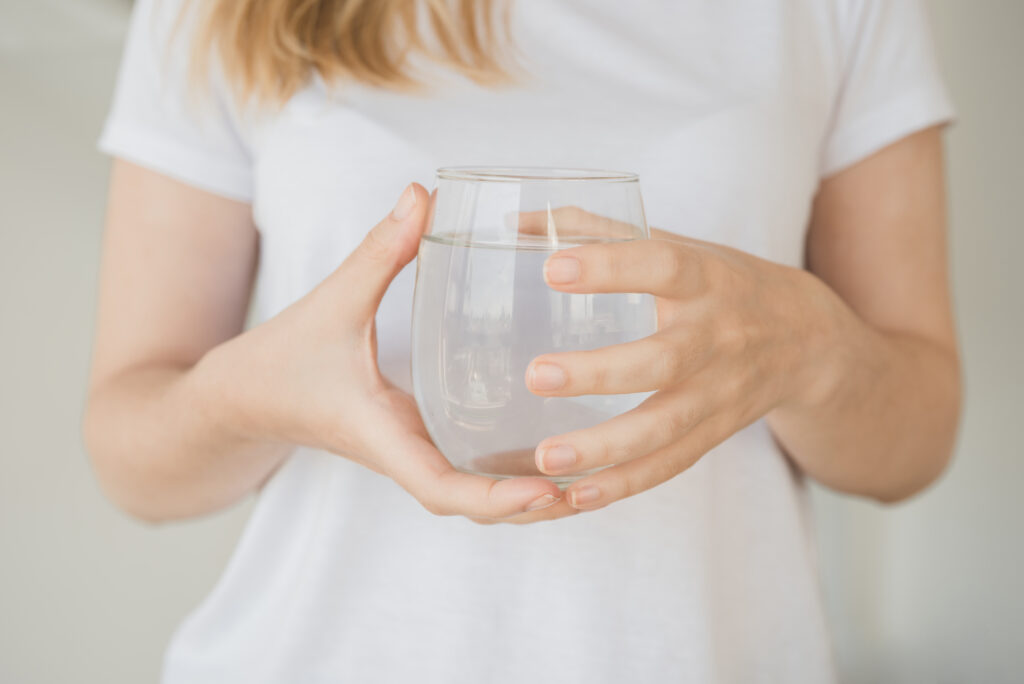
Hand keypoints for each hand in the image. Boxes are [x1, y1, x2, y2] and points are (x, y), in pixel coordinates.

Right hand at [197, 185, 564, 521]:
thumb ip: (379, 250)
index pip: (439, 487)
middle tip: (590, 489)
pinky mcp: (412, 444)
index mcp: (379, 434)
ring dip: (523, 501)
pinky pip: (463, 475)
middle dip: (526, 508)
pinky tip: (547, 459)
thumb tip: (422, 193)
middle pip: (470, 506)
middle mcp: (400, 454)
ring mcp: (408, 454)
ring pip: (471, 498)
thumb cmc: (281, 359)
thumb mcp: (332, 301)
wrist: (240, 400)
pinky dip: (504, 481)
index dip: (494, 498)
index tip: (546, 492)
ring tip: (587, 484)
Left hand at [524, 219, 840, 510]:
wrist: (808, 338)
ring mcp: (719, 392)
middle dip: (600, 372)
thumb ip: (598, 229)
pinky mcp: (714, 432)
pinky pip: (670, 464)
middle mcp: (716, 337)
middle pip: (663, 359)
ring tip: (546, 457)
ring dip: (605, 446)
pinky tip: (578, 494)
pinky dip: (625, 484)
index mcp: (705, 279)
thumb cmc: (720, 282)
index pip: (662, 267)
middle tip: (536, 375)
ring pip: (665, 426)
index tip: (552, 269)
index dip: (610, 267)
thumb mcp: (678, 244)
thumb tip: (517, 221)